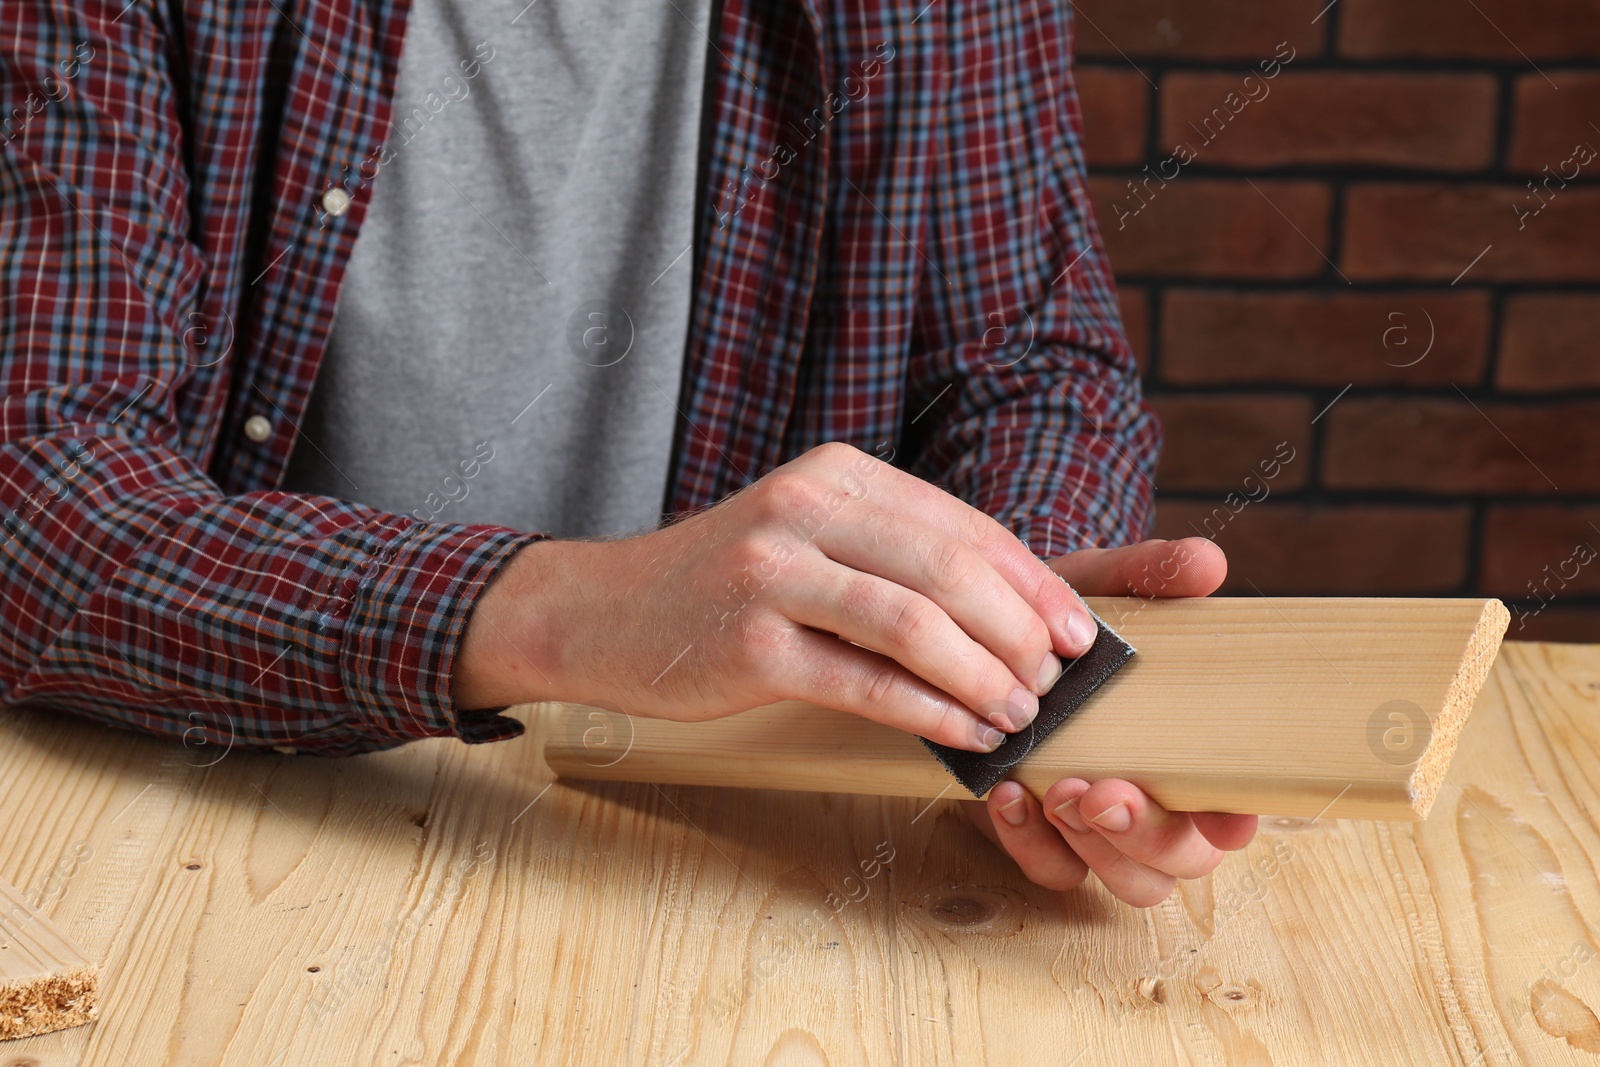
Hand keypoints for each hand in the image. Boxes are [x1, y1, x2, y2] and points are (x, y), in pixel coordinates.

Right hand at [455, 442, 1098, 752]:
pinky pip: (863, 680)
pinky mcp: (749, 643)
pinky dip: (928, 711)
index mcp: (836, 474)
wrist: (599, 613)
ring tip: (1021, 714)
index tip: (1082, 631)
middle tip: (1057, 679)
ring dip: (983, 675)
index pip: (963, 524)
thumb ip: (895, 559)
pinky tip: (964, 734)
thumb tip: (1011, 613)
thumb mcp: (808, 539)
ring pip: (914, 622)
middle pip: (950, 568)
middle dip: (1021, 630)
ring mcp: (772, 571)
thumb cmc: (722, 585)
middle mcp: (806, 507)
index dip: (1034, 581)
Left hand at [959, 537, 1260, 905]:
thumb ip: (1152, 574)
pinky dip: (1029, 843)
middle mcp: (1158, 802)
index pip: (1236, 810)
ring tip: (1055, 793)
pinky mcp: (1043, 835)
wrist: (991, 631)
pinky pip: (1051, 870)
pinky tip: (1006, 793)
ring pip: (1127, 882)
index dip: (1232, 821)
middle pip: (1184, 862)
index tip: (1217, 811)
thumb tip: (1207, 563)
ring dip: (1093, 849)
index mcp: (1193, 753)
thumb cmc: (1069, 620)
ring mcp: (1101, 828)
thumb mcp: (1105, 586)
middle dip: (1146, 837)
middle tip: (1101, 793)